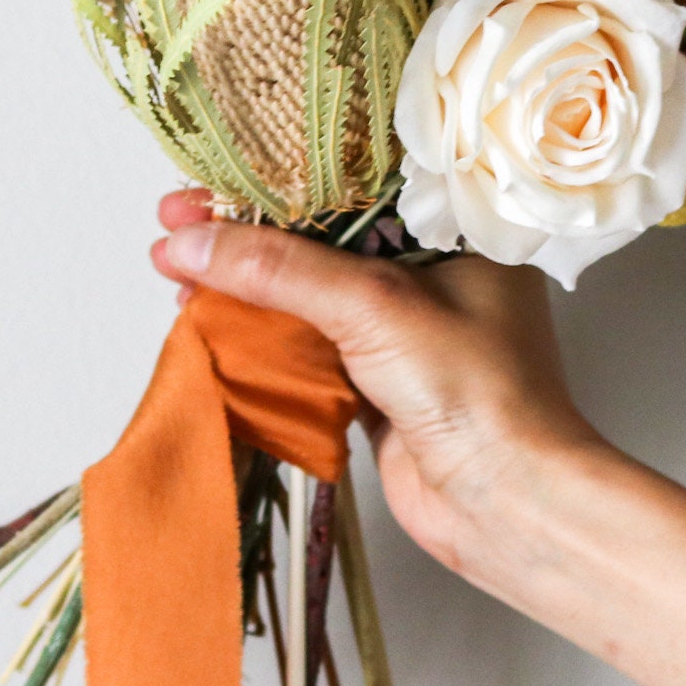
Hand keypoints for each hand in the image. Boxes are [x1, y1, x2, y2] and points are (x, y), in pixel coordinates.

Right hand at [152, 188, 685, 685]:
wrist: (511, 506)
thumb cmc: (479, 393)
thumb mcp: (373, 306)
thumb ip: (278, 269)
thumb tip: (190, 242)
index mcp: (453, 230)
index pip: (349, 183)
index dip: (274, 179)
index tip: (206, 183)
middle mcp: (431, 273)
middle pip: (319, 238)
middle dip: (245, 234)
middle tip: (174, 224)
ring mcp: (403, 332)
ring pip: (306, 294)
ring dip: (243, 286)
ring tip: (175, 269)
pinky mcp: (378, 384)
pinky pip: (306, 347)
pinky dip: (259, 338)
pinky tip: (210, 323)